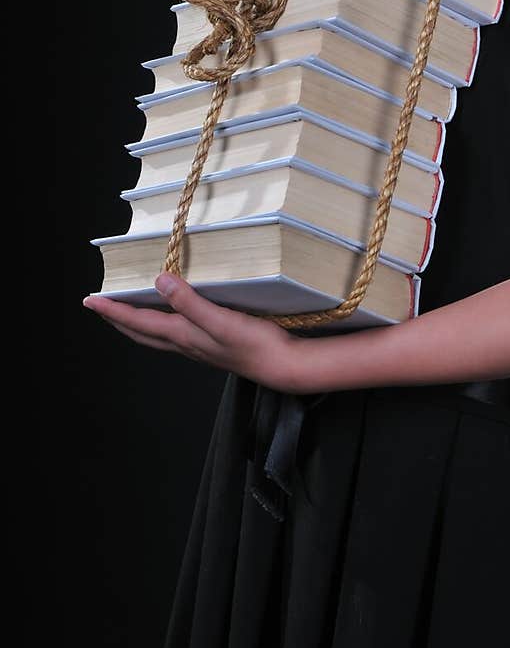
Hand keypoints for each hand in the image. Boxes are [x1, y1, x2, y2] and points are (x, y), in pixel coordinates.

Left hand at [82, 273, 307, 391]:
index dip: (113, 310)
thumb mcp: (219, 319)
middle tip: (100, 307)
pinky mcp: (213, 345)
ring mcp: (198, 347)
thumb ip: (189, 301)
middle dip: (118, 320)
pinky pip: (174, 335)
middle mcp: (185, 343)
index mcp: (182, 335)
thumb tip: (159, 281)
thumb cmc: (254, 344)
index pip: (138, 321)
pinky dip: (160, 325)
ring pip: (156, 336)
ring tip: (127, 313)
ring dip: (137, 324)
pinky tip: (171, 320)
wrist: (282, 366)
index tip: (90, 300)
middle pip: (141, 332)